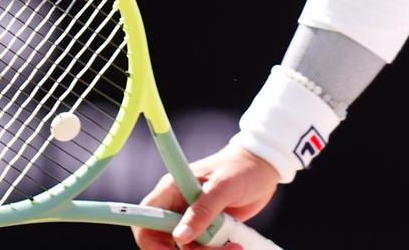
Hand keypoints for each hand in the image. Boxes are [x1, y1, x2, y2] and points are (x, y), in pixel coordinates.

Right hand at [132, 145, 279, 249]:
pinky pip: (203, 249)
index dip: (150, 241)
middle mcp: (177, 207)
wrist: (264, 167)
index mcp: (171, 190)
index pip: (145, 219)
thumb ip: (202, 211)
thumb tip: (180, 237)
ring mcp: (192, 219)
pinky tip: (235, 245)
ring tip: (234, 247)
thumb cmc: (242, 168)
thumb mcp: (223, 187)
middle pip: (165, 242)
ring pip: (186, 249)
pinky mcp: (207, 229)